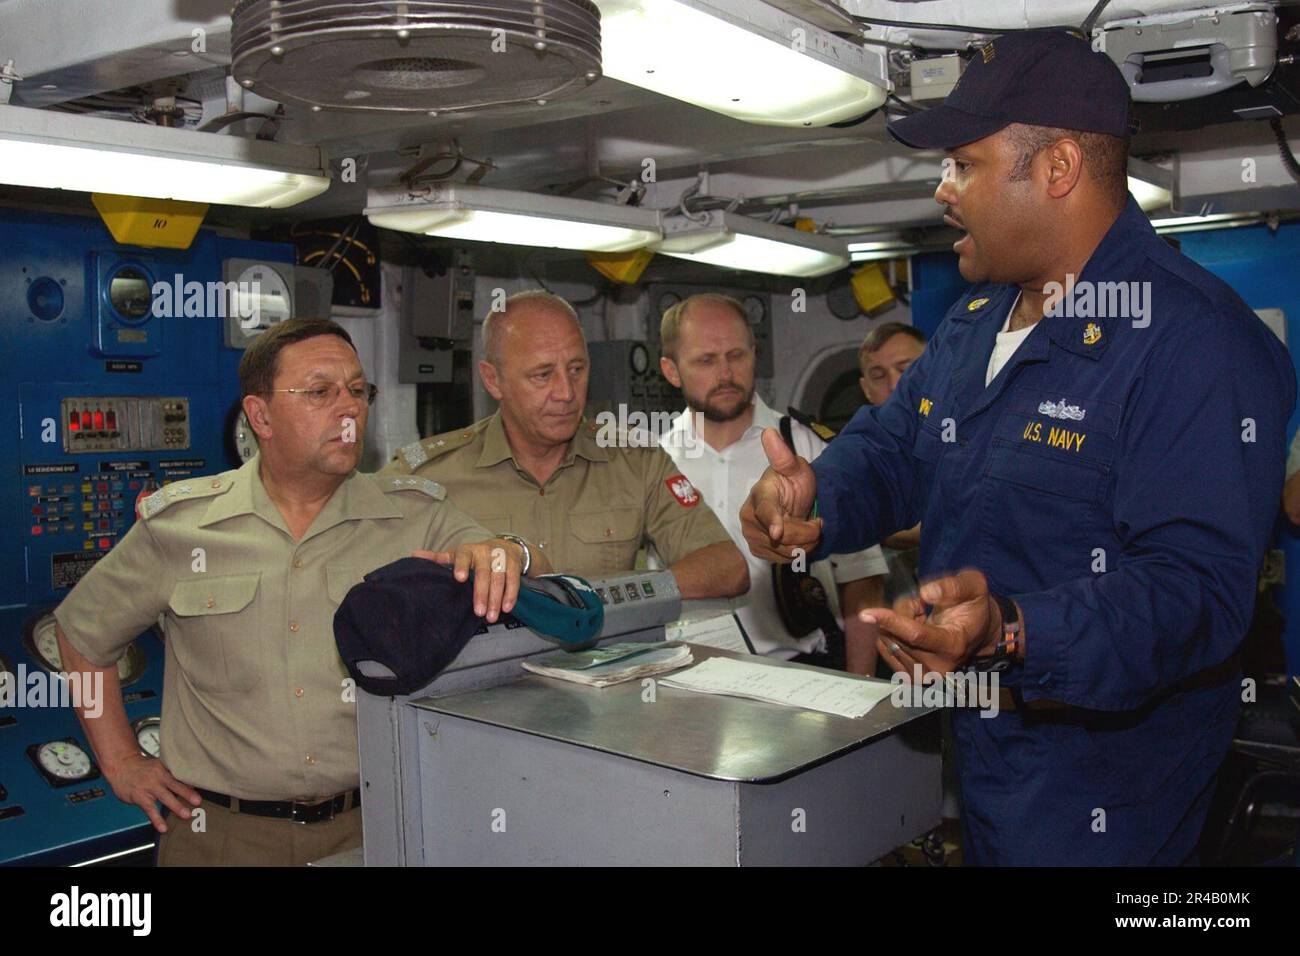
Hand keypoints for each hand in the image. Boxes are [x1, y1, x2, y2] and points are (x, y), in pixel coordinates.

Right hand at [105, 753, 200, 833]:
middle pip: (175, 785)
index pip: (180, 775)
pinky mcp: (140, 797)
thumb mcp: (159, 766)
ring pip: (164, 797)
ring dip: (176, 806)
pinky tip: (163, 828)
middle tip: (198, 801)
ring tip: (187, 815)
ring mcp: (148, 787)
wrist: (121, 766)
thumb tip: (192, 784)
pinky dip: (157, 819)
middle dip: (187, 793)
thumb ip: (173, 774)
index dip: (191, 781)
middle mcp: (158, 776)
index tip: (203, 785)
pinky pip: (150, 810)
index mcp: (165, 768)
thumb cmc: (143, 767)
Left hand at [413, 537, 522, 621]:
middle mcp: (485, 552)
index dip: (461, 566)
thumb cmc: (475, 556)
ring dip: (496, 598)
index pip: (463, 556)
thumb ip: (439, 558)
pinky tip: (506, 607)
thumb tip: (414, 555)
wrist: (505, 546)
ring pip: (499, 578)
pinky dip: (511, 594)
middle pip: (484, 572)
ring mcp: (501, 557)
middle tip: (478, 612)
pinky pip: (513, 580)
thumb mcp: (457, 555)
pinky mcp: (514, 564)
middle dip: (482, 592)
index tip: (459, 578)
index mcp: (468, 550)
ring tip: (491, 616)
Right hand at [739, 428, 822, 562]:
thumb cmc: (792, 483)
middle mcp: (750, 517)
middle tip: (816, 520)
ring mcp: (752, 536)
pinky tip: (799, 539)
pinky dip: (799, 551)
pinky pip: (785, 560)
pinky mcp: (758, 551)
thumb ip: (782, 455)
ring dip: (806, 542)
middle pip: (785, 536)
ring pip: (787, 551)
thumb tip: (769, 432)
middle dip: (808, 531)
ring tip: (807, 528)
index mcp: (760, 495)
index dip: (772, 521)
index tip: (778, 533)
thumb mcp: (794, 467)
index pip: (765, 510)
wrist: (792, 504)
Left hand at [865, 569, 1000, 677]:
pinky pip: (886, 649)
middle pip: (898, 636)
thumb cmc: (973, 606)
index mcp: (953, 645)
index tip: (866, 613)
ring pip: (889, 642)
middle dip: (901, 613)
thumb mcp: (973, 585)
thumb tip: (925, 593)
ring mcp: (923, 676)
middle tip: (920, 604)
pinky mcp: (910, 677)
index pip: (915, 635)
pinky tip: (911, 628)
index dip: (890, 622)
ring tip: (920, 617)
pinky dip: (893, 634)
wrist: (979, 631)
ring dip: (896, 624)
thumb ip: (952, 587)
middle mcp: (938, 667)